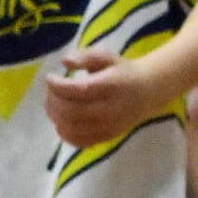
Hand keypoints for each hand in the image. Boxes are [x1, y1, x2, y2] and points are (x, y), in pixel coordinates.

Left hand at [42, 46, 163, 147]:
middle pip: (71, 111)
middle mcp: (109, 109)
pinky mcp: (106, 137)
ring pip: (72, 128)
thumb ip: (85, 56)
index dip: (57, 86)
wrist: (148, 92)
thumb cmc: (122, 71)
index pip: (78, 90)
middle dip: (53, 100)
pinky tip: (60, 121)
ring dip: (55, 116)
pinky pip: (79, 141)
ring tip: (53, 103)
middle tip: (50, 90)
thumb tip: (64, 61)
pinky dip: (64, 133)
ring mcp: (108, 126)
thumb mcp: (107, 57)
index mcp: (110, 86)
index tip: (50, 77)